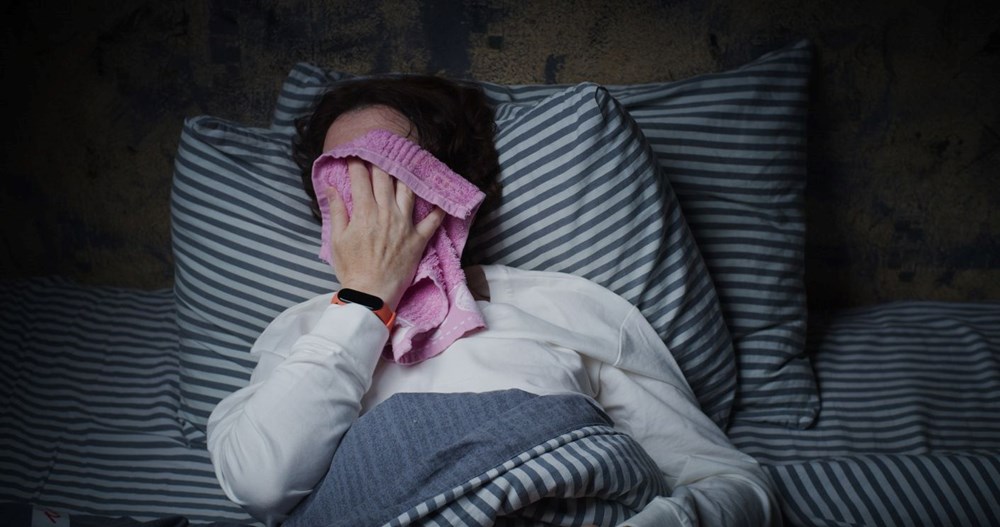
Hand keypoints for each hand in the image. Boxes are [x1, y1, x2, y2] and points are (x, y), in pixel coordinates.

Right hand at [327, 159, 444, 310]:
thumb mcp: (337, 239)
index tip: (355, 154)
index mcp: (365, 212)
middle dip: (380, 163)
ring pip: (407, 192)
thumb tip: (331, 187)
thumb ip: (337, 210)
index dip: (357, 163)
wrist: (371, 294)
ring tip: (404, 166)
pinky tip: (441, 199)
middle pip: (385, 180)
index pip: (361, 179)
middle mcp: (387, 213)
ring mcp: (405, 225)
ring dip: (405, 176)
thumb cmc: (351, 268)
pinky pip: (432, 221)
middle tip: (379, 154)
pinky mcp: (418, 239)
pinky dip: (438, 209)